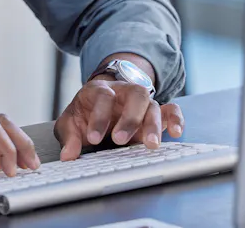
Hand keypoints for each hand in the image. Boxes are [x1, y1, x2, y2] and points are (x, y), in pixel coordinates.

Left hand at [54, 78, 184, 160]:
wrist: (98, 103)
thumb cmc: (85, 113)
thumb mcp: (71, 122)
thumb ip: (69, 137)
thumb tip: (68, 155)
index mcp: (100, 90)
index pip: (103, 96)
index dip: (99, 117)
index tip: (94, 138)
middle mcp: (124, 92)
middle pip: (135, 94)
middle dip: (129, 118)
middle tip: (120, 140)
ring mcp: (142, 102)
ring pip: (154, 105)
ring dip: (153, 125)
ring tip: (151, 145)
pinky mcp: (156, 113)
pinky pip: (171, 110)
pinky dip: (176, 119)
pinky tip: (176, 133)